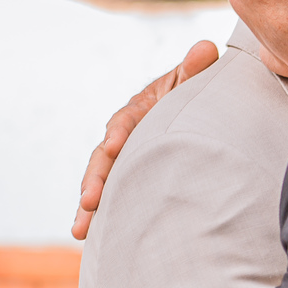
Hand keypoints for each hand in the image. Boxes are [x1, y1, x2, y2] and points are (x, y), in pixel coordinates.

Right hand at [72, 40, 218, 238]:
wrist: (192, 111)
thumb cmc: (192, 93)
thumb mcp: (193, 80)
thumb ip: (196, 68)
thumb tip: (206, 49)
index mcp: (138, 110)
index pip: (125, 121)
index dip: (119, 132)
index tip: (115, 145)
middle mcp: (123, 137)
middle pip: (104, 159)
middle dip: (95, 180)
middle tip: (89, 201)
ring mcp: (125, 161)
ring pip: (102, 182)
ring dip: (89, 206)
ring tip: (80, 229)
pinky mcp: (129, 179)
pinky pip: (113, 198)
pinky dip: (101, 216)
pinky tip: (87, 238)